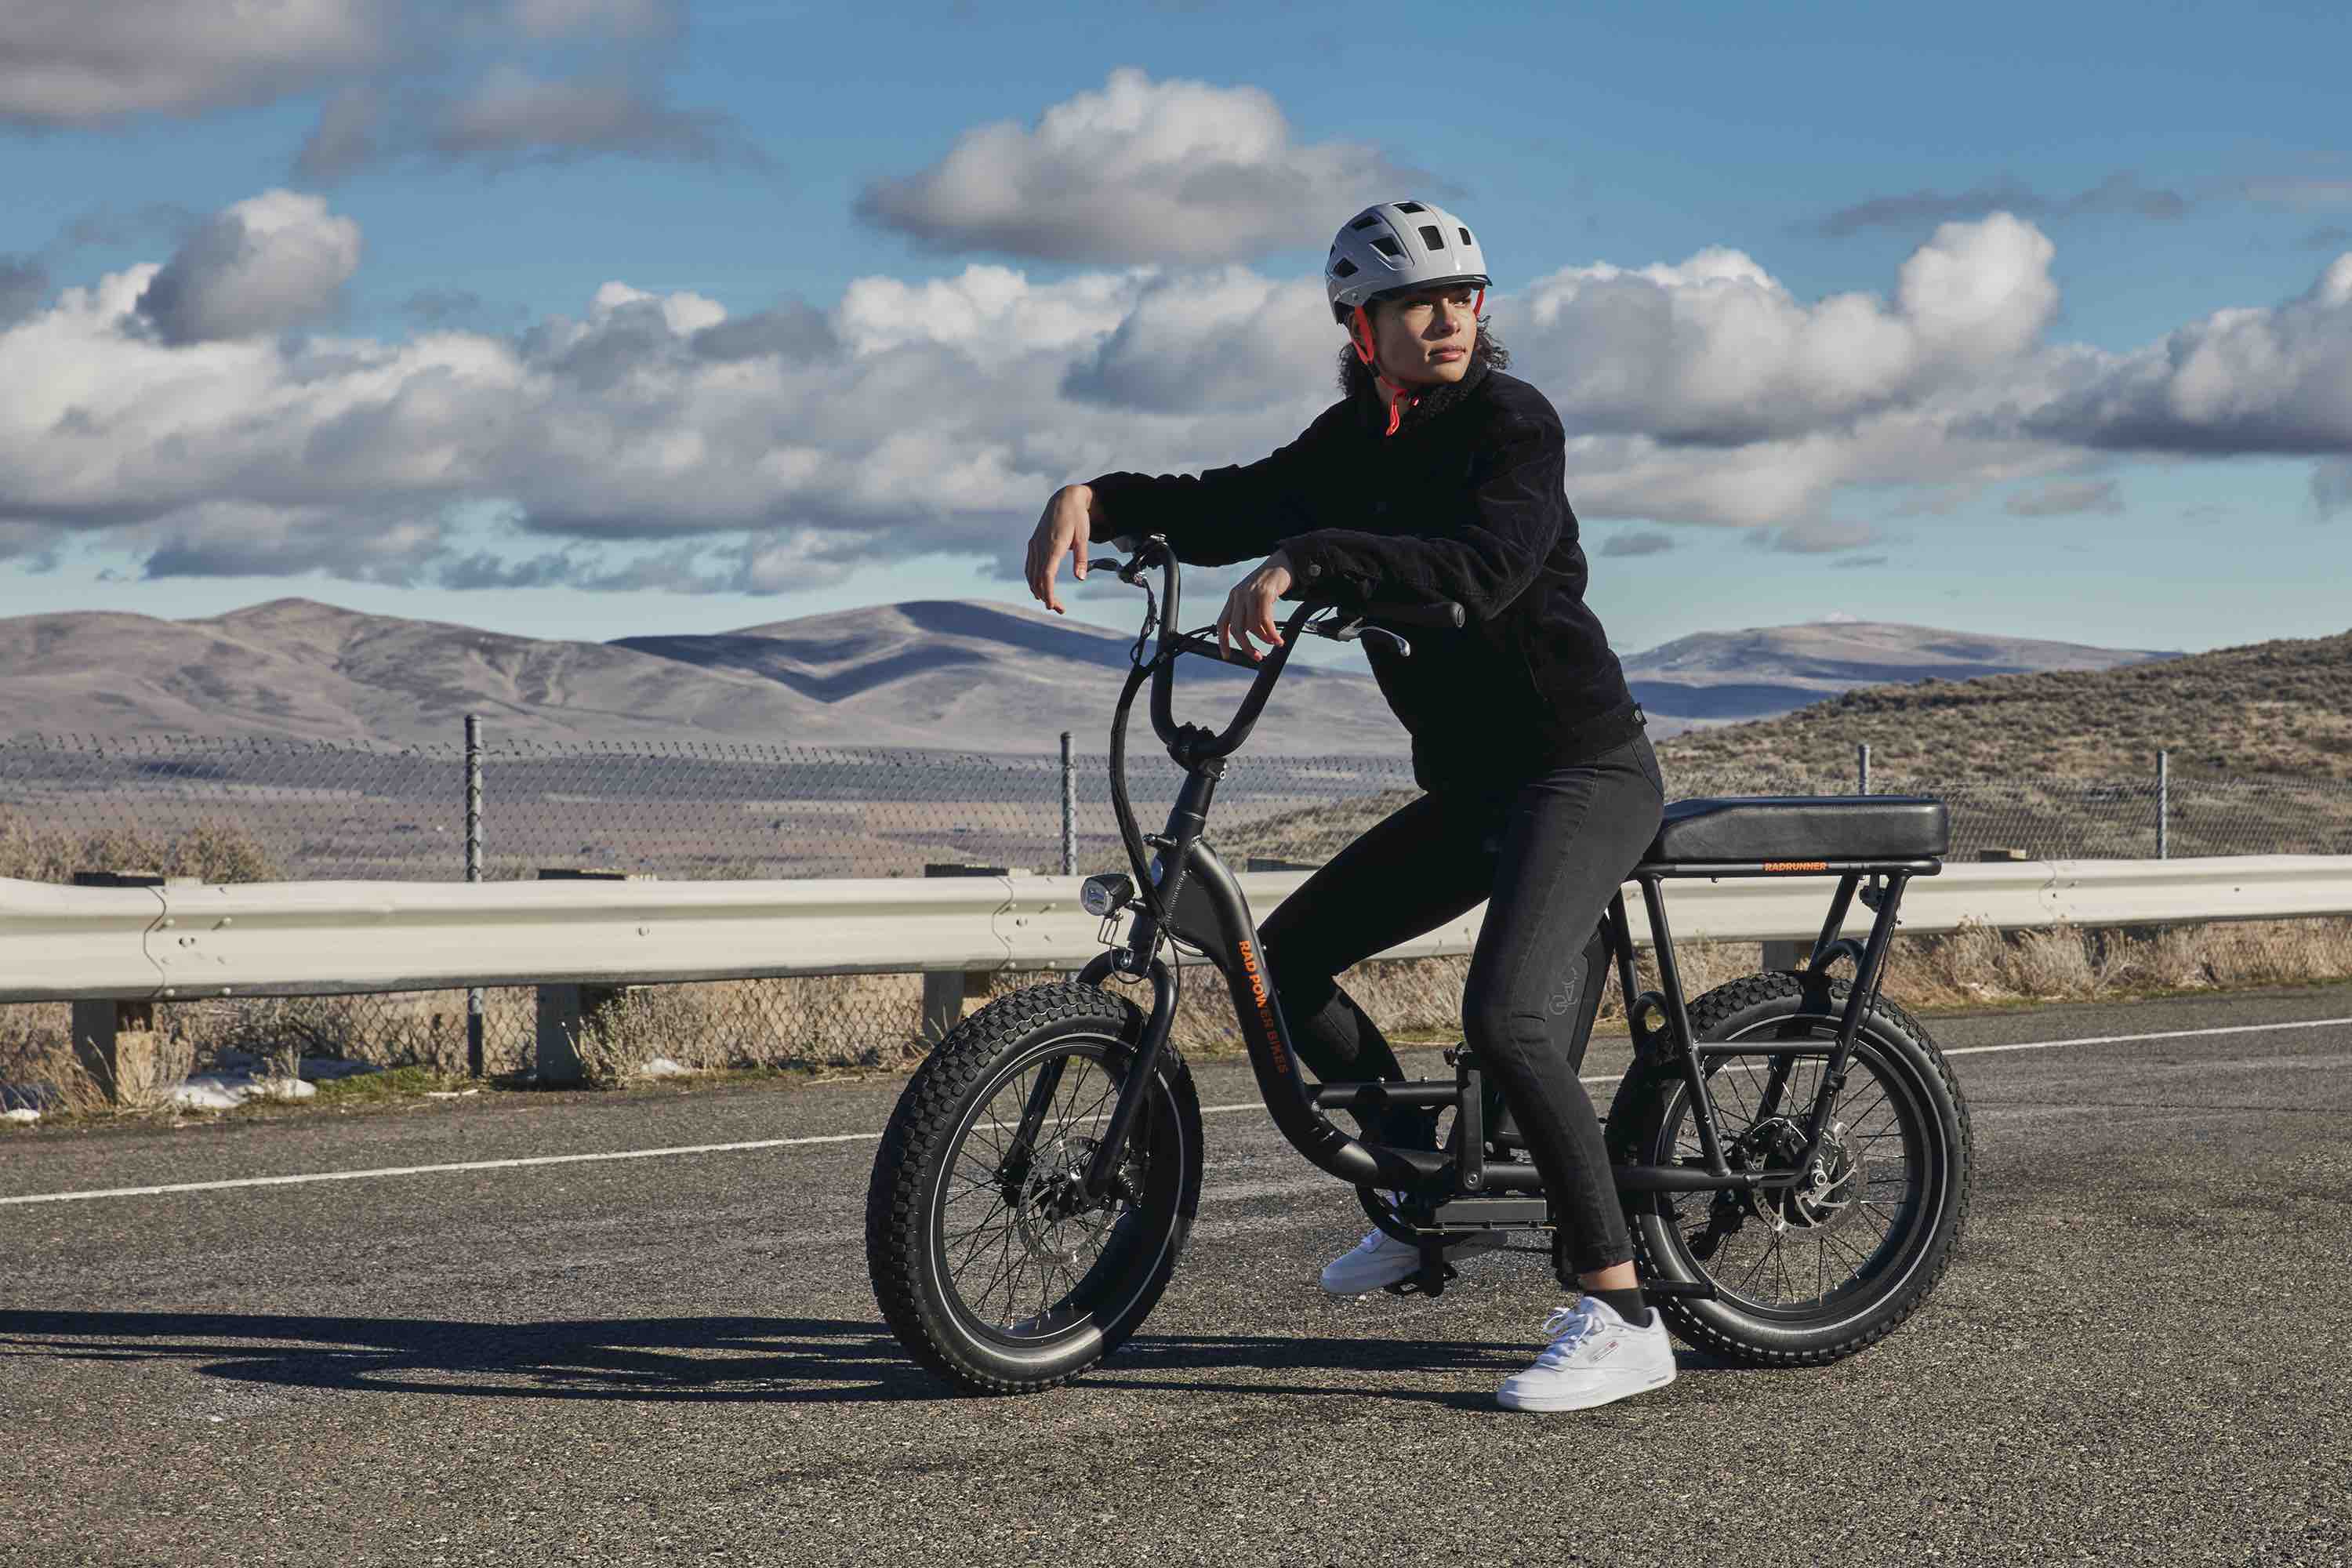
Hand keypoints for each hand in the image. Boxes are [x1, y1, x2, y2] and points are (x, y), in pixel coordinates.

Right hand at [1025, 484, 1100, 613]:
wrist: (1065, 499)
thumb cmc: (1077, 518)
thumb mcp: (1084, 536)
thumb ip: (1081, 558)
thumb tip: (1080, 578)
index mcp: (1053, 545)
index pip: (1047, 574)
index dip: (1048, 592)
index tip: (1052, 605)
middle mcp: (1040, 546)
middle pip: (1038, 578)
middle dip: (1046, 596)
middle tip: (1059, 609)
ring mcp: (1034, 544)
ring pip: (1031, 573)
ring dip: (1038, 590)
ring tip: (1051, 603)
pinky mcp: (1033, 543)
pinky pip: (1029, 566)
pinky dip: (1033, 579)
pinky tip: (1039, 588)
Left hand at [1217, 550, 1295, 661]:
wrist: (1283, 563)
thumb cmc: (1269, 584)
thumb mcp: (1253, 597)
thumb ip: (1248, 614)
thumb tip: (1248, 637)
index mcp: (1233, 597)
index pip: (1222, 623)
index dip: (1223, 641)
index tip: (1227, 656)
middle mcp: (1239, 595)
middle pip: (1237, 629)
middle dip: (1246, 646)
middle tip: (1257, 656)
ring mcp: (1251, 593)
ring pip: (1252, 626)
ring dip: (1264, 639)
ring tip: (1274, 642)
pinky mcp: (1265, 593)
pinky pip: (1266, 620)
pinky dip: (1272, 634)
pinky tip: (1278, 639)